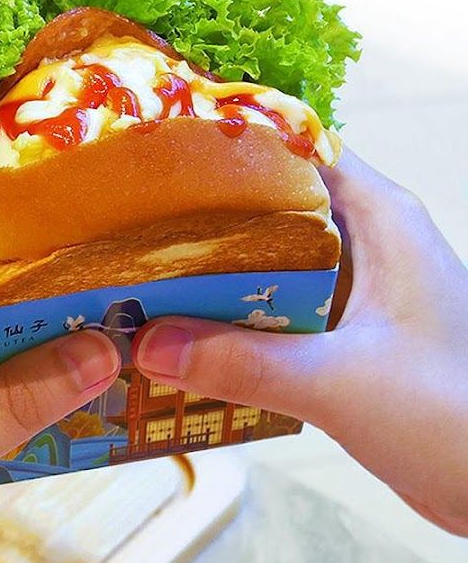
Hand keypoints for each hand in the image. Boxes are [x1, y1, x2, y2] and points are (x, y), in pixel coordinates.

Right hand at [133, 149, 467, 535]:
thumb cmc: (455, 419)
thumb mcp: (340, 384)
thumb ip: (242, 362)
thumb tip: (145, 342)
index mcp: (382, 219)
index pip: (296, 148)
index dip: (228, 144)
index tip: (156, 156)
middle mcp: (368, 243)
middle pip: (270, 205)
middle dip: (201, 216)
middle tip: (127, 227)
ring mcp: (356, 292)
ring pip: (268, 262)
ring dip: (210, 275)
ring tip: (139, 282)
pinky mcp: (345, 337)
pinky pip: (275, 311)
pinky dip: (231, 320)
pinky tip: (182, 340)